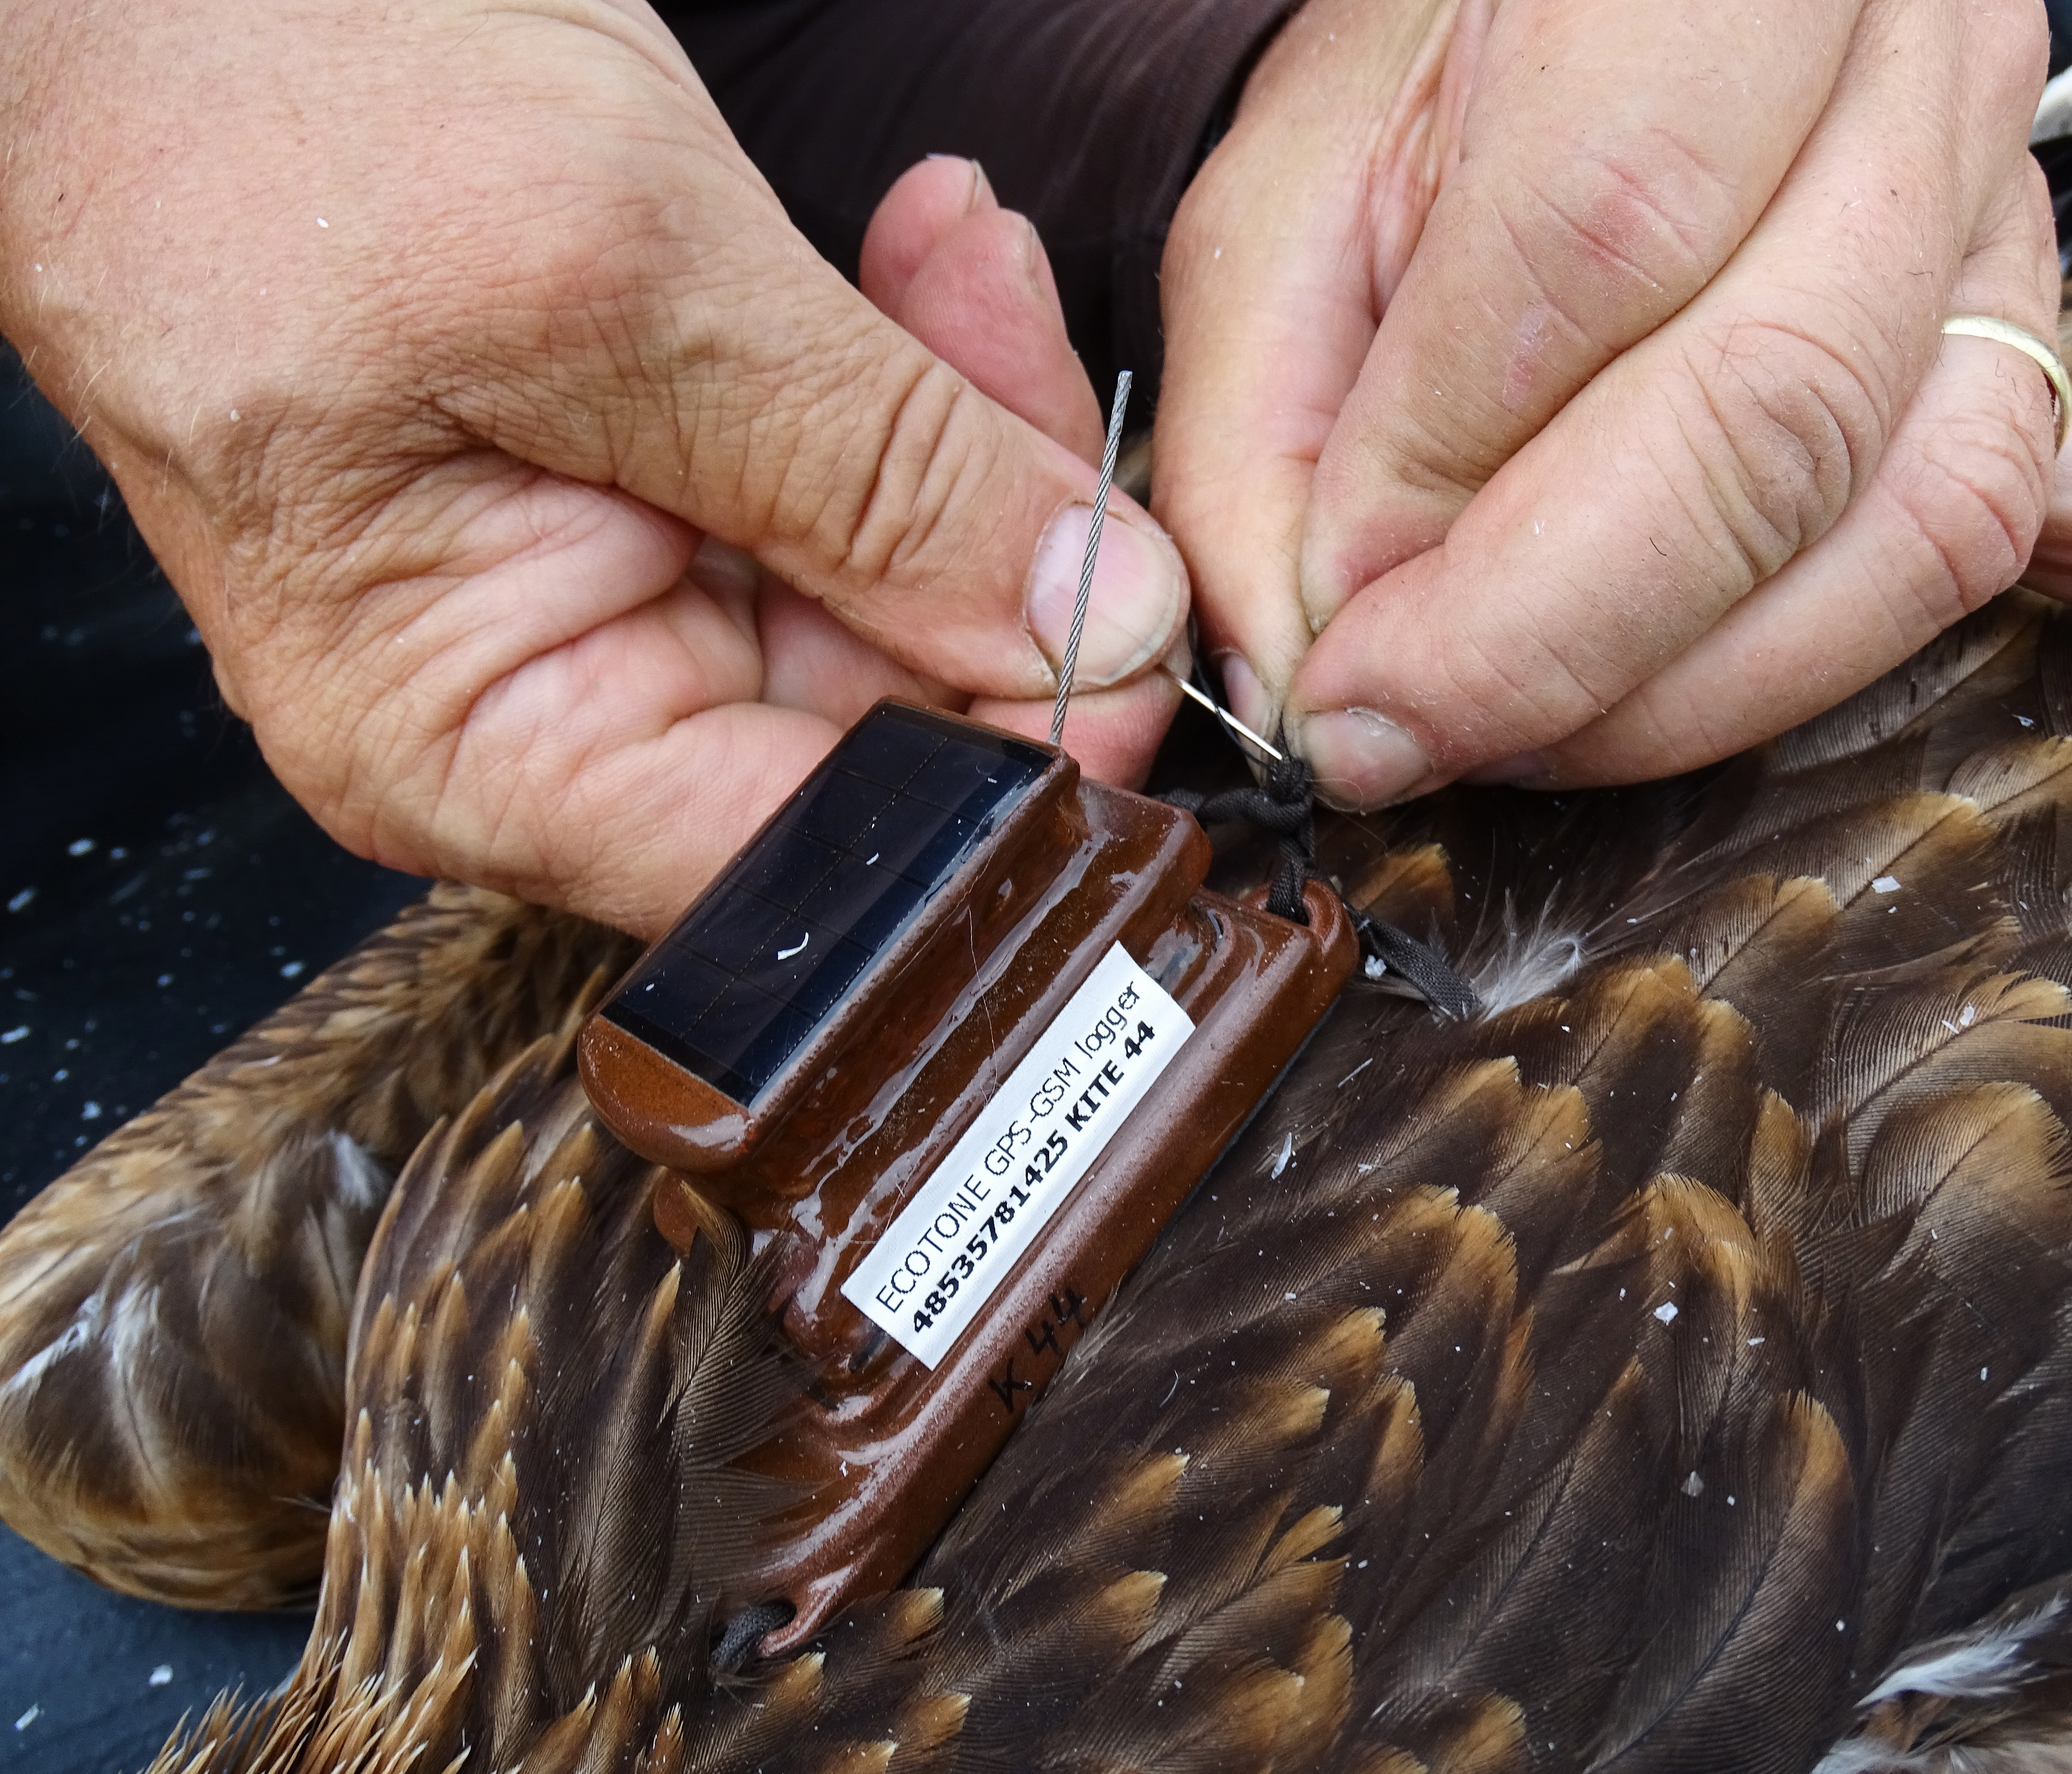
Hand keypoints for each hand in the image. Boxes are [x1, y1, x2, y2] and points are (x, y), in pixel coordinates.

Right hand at [0, 0, 1185, 937]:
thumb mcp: (607, 282)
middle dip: (1010, 561)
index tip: (1136, 641)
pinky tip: (930, 265)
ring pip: (894, 593)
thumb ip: (869, 476)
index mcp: (491, 745)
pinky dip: (913, 380)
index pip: (817, 860)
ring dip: (972, 435)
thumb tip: (1089, 627)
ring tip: (963, 267)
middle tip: (1046, 380)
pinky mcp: (659, 492)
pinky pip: (846, 487)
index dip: (1006, 779)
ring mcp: (608, 599)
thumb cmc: (261, 106)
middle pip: (884, 726)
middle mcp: (556, 708)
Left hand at [1154, 0, 2058, 805]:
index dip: (1449, 479)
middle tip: (1391, 728)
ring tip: (1496, 724)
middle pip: (1777, 402)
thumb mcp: (1279, 224)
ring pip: (1906, 517)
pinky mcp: (2027, 343)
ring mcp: (1998, 208)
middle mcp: (1911, 55)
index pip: (1601, 231)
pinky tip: (1617, 686)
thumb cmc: (1432, 98)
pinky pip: (1949, 553)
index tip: (1330, 638)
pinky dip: (1762, 670)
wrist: (1613, 36)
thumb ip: (1263, 449)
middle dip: (1553, 631)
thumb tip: (1300, 680)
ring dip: (1670, 687)